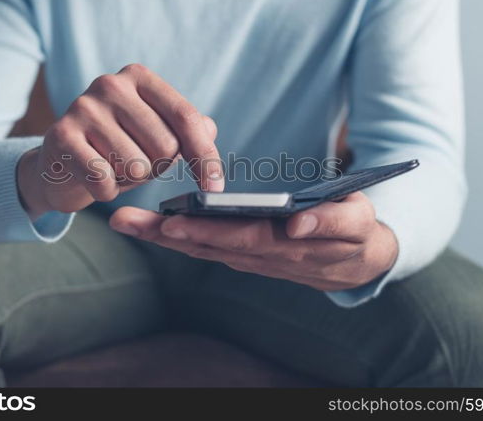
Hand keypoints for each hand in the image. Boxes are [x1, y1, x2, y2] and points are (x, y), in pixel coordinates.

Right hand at [18, 64, 222, 218]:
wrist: (60, 164)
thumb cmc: (117, 148)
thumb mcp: (156, 135)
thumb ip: (187, 130)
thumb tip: (209, 130)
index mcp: (139, 77)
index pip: (185, 117)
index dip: (205, 156)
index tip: (214, 188)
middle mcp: (110, 84)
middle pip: (165, 146)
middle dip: (156, 168)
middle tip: (134, 164)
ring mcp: (83, 107)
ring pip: (136, 167)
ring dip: (129, 181)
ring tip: (111, 168)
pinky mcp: (61, 136)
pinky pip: (104, 180)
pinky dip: (106, 191)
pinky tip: (94, 180)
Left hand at [110, 192, 397, 290]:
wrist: (357, 261)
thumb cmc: (356, 233)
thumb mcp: (358, 222)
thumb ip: (332, 222)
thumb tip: (296, 223)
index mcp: (285, 244)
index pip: (239, 238)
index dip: (205, 232)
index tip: (172, 223)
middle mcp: (260, 256)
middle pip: (206, 245)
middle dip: (164, 234)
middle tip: (125, 221)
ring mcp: (250, 258)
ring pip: (200, 248)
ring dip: (161, 237)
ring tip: (124, 222)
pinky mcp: (244, 253)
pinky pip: (206, 248)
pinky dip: (176, 239)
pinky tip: (150, 227)